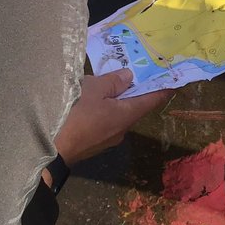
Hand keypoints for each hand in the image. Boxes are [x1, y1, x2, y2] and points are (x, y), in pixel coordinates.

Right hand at [52, 70, 170, 169]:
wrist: (50, 150)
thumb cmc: (75, 115)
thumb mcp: (93, 89)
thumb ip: (112, 82)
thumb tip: (130, 77)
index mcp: (127, 115)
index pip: (152, 100)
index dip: (163, 89)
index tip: (174, 79)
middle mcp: (122, 129)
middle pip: (134, 107)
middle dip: (136, 91)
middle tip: (135, 73)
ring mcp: (107, 139)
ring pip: (117, 115)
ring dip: (117, 101)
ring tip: (108, 84)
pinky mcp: (93, 144)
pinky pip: (104, 122)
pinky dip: (104, 110)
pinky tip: (91, 102)